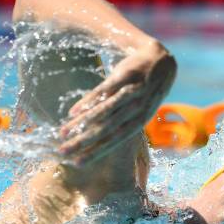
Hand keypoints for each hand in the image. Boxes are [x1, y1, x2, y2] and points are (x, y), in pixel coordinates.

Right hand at [58, 42, 175, 165]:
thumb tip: (98, 140)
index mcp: (140, 121)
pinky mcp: (125, 75)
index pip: (115, 141)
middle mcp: (137, 109)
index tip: (77, 163)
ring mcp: (131, 92)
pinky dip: (87, 102)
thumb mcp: (139, 110)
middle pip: (106, 129)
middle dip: (83, 142)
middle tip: (63, 151)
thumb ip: (121, 123)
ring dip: (81, 124)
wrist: (161, 61)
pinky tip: (73, 111)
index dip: (96, 152)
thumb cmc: (145, 91)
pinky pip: (103, 91)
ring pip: (103, 112)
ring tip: (63, 132)